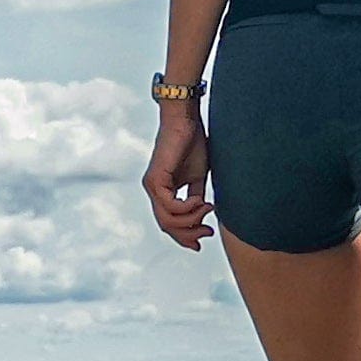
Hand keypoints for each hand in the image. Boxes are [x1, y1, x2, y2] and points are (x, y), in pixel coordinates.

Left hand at [144, 109, 213, 249]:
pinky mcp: (156, 180)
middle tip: (207, 232)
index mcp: (162, 190)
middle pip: (166, 226)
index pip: (168, 221)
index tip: (204, 238)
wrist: (186, 121)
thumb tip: (202, 215)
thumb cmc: (192, 144)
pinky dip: (188, 208)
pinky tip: (200, 201)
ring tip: (207, 210)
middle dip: (188, 234)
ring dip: (191, 221)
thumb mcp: (197, 178)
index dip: (185, 235)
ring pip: (167, 220)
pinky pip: (170, 206)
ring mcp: (152, 186)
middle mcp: (153, 190)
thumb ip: (196, 197)